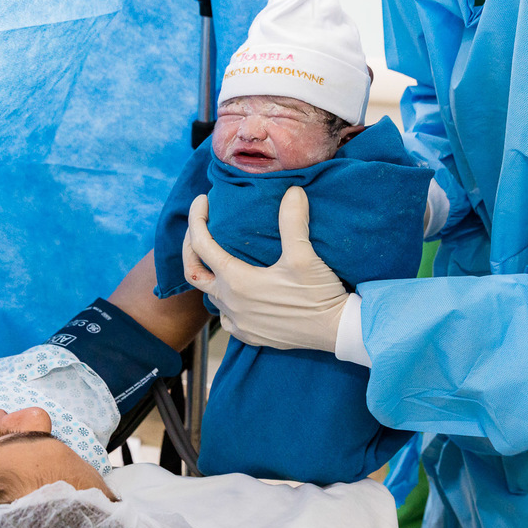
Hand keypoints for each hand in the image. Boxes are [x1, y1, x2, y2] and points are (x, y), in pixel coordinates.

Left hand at [183, 186, 348, 351]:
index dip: (197, 219)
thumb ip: (293, 221)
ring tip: (220, 258)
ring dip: (210, 275)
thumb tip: (292, 191)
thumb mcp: (304, 256)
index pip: (201, 245)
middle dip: (190, 248)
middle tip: (200, 228)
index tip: (202, 200)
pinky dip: (225, 301)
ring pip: (210, 296)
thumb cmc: (319, 295)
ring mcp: (239, 323)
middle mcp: (231, 304)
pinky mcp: (250, 335)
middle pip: (193, 273)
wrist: (337, 331)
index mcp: (237, 281)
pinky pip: (226, 317)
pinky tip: (237, 293)